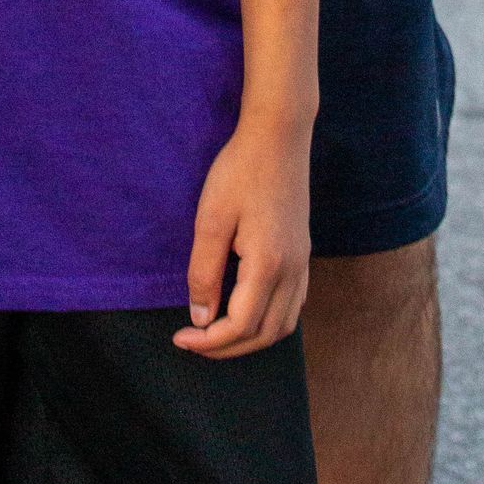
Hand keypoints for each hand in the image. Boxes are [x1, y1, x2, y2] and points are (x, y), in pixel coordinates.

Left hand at [174, 116, 311, 358]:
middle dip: (227, 348)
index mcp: (268, 264)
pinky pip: (293, 305)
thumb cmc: (240, 171)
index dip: (208, 341)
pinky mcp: (303, 252)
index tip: (180, 336)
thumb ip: (205, 272)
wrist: (278, 135)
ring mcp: (302, 262)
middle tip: (194, 341)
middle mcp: (292, 270)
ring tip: (218, 334)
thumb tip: (200, 317)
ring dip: (251, 339)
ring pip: (283, 325)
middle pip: (265, 334)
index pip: (240, 325)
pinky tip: (247, 310)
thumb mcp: (212, 219)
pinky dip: (270, 321)